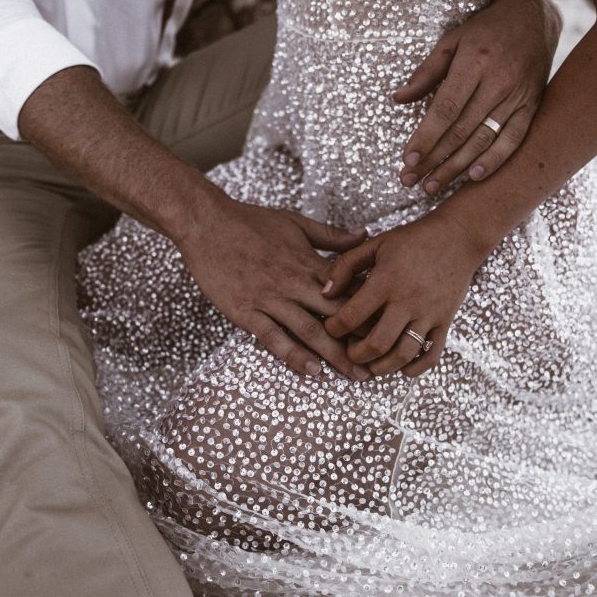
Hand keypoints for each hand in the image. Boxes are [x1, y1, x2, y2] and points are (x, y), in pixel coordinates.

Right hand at [177, 197, 370, 380]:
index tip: (390, 325)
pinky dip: (293, 355)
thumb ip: (331, 235)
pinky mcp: (245, 311)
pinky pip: (273, 338)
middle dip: (360, 339)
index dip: (370, 308)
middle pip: (335, 315)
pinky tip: (312, 371)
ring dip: (334, 355)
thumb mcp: (296, 222)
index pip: (347, 289)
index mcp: (307, 262)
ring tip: (355, 375)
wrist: (206, 222)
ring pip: (308, 331)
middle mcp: (292, 282)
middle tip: (383, 361)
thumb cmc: (250, 221)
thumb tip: (364, 236)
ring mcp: (268, 299)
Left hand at [321, 211, 485, 377]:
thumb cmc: (413, 239)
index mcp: (386, 281)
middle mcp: (407, 301)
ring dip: (383, 367)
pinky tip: (402, 368)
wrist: (458, 236)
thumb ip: (345, 266)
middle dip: (356, 355)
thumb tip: (325, 293)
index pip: (352, 317)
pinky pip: (432, 354)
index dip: (334, 328)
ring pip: (403, 354)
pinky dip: (416, 368)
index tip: (332, 328)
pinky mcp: (445, 321)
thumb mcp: (375, 244)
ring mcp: (429, 314)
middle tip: (349, 352)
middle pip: (377, 344)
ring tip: (371, 365)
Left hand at [395, 0, 560, 192]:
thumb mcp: (452, 40)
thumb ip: (426, 73)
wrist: (533, 16)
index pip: (445, 109)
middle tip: (409, 179)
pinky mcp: (531, 106)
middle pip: (461, 131)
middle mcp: (498, 82)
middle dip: (433, 160)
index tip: (407, 160)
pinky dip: (494, 161)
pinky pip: (513, 140)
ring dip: (456, 168)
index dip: (426, 138)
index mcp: (475, 62)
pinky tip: (473, 178)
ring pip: (484, 140)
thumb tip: (397, 99)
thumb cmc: (485, 30)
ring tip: (431, 186)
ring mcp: (518, 96)